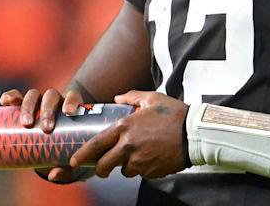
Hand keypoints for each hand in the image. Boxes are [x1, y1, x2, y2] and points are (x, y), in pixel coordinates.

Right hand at [0, 87, 86, 182]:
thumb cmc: (63, 150)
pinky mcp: (20, 106)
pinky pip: (14, 97)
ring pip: (33, 95)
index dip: (71, 101)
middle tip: (46, 128)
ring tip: (26, 123)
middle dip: (48, 110)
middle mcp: (53, 101)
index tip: (68, 112)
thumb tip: (53, 174)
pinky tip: (5, 101)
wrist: (49, 147)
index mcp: (68, 109)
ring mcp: (36, 102)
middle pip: (51, 96)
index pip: (72, 97)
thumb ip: (65, 168)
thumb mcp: (67, 160)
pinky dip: (10, 96)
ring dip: (29, 106)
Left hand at [69, 90, 188, 178]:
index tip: (74, 160)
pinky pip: (140, 173)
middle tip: (100, 168)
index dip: (83, 154)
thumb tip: (118, 97)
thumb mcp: (152, 98)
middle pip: (104, 165)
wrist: (195, 134)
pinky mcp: (151, 171)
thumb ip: (131, 96)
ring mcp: (140, 161)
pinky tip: (150, 158)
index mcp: (125, 127)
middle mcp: (128, 146)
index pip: (96, 144)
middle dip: (100, 168)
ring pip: (123, 170)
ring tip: (135, 156)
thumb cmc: (173, 114)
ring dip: (125, 166)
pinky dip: (141, 168)